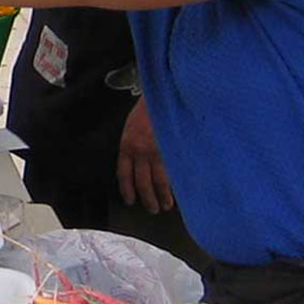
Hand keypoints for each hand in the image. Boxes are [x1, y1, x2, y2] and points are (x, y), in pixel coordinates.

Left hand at [115, 98, 173, 213]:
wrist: (161, 94)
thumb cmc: (148, 109)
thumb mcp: (132, 126)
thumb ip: (133, 145)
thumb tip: (138, 165)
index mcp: (126, 145)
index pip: (124, 174)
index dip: (127, 190)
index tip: (131, 200)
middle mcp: (139, 151)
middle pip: (142, 183)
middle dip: (147, 199)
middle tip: (152, 209)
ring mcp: (156, 152)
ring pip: (158, 182)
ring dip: (162, 197)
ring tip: (166, 206)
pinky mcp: (171, 150)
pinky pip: (172, 173)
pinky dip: (175, 186)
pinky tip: (179, 193)